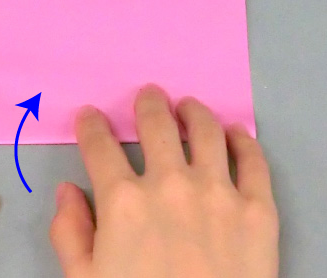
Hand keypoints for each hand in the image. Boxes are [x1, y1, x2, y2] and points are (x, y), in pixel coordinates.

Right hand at [50, 85, 278, 277]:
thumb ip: (69, 232)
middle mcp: (170, 183)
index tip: (89, 116)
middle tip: (148, 94)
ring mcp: (219, 192)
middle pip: (156, 123)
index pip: (99, 144)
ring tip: (188, 106)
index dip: (90, 124)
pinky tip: (235, 132)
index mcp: (123, 200)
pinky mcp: (259, 208)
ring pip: (205, 131)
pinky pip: (253, 160)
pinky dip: (243, 139)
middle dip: (147, 103)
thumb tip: (67, 190)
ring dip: (193, 111)